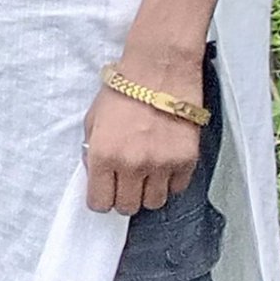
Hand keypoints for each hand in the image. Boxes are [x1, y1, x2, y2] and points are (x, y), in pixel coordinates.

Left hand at [84, 55, 207, 213]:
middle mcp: (132, 165)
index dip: (101, 200)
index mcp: (103, 155)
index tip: (104, 192)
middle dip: (123, 198)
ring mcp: (161, 165)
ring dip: (148, 192)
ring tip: (146, 173)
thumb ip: (93, 152)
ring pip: (154, 203)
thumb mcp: (93, 121)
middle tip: (125, 183)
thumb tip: (97, 175)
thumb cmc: (122, 93)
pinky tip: (164, 165)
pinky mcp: (186, 161)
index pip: (100, 203)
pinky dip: (170, 182)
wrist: (159, 73)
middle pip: (128, 207)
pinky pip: (177, 188)